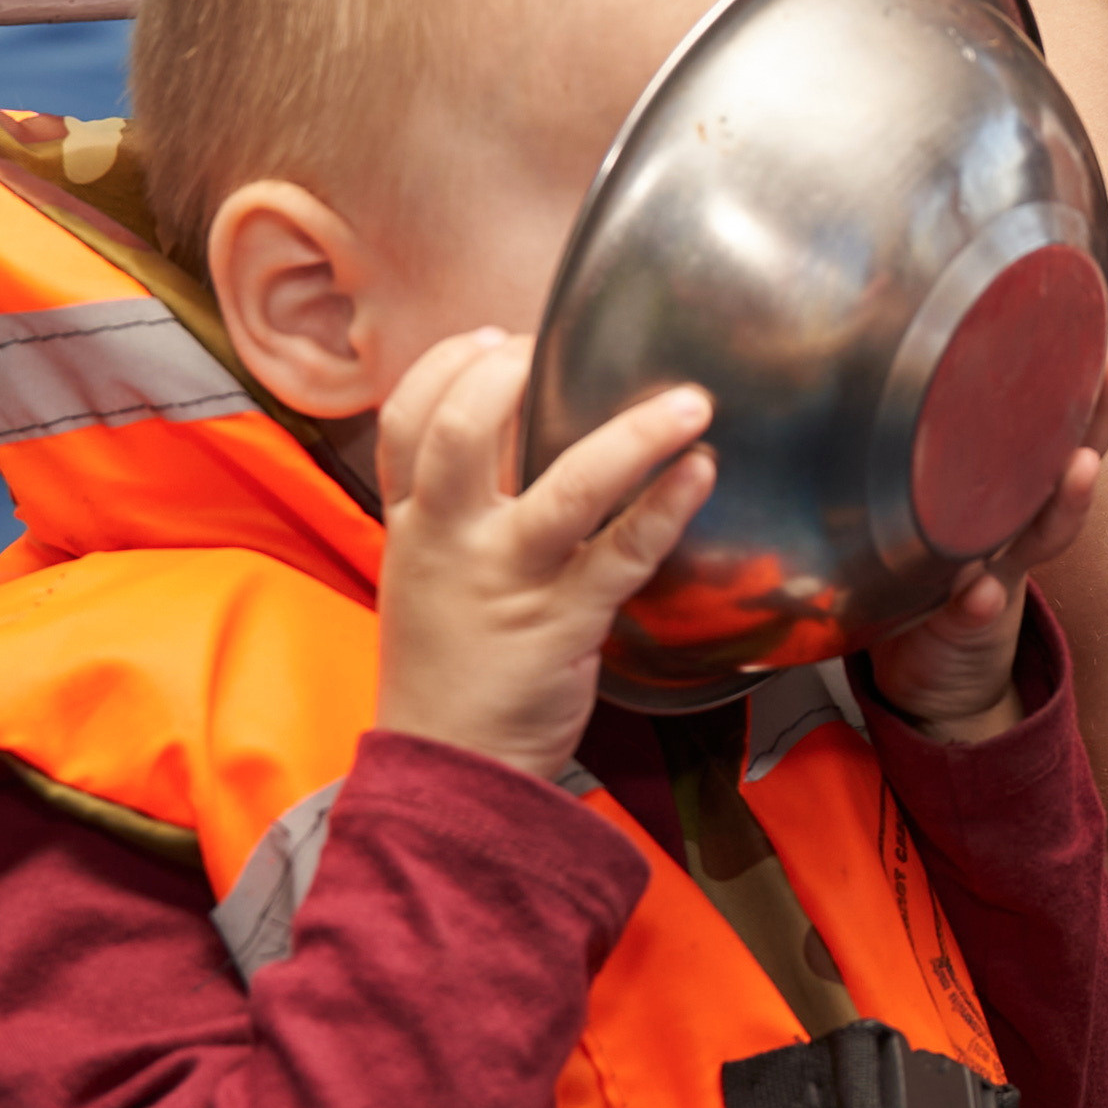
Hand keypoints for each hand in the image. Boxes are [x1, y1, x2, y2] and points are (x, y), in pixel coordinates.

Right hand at [373, 330, 715, 778]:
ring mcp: (509, 579)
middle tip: (562, 346)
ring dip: (634, 435)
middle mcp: (451, 540)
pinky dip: (667, 508)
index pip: (406, 419)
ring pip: (568, 487)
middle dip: (511, 373)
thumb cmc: (448, 667)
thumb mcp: (421, 574)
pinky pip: (625, 554)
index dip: (447, 366)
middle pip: (463, 431)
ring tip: (689, 402)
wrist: (451, 768)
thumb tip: (503, 430)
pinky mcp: (566, 622)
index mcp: (411, 524)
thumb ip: (451, 506)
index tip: (493, 338)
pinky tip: (700, 472)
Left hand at [865, 344, 1107, 742]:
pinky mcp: (964, 626)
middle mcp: (1017, 531)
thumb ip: (937, 466)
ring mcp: (998, 576)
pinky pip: (970, 612)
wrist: (935, 681)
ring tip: (1080, 471)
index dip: (1090, 390)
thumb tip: (910, 366)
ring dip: (1065, 503)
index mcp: (1010, 497)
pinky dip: (978, 602)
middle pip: (1070, 468)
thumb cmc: (932, 580)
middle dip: (1097, 419)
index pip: (1057, 432)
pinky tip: (983, 593)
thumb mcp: (931, 517)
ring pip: (1041, 534)